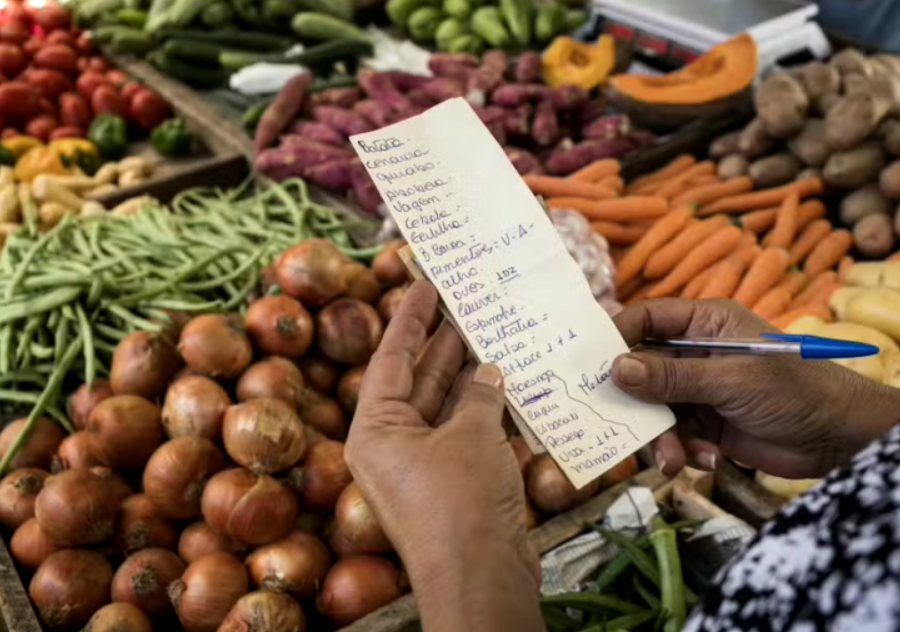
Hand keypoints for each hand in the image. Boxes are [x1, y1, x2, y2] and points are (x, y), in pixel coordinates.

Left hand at [346, 281, 543, 631]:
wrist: (482, 577)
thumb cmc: (461, 501)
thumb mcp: (470, 435)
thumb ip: (480, 395)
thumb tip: (488, 371)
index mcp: (377, 430)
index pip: (390, 359)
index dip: (409, 317)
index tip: (424, 281)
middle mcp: (395, 445)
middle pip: (420, 381)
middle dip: (446, 344)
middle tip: (469, 303)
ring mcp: (427, 467)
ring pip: (450, 408)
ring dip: (474, 378)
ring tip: (498, 334)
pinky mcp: (458, 485)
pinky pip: (472, 436)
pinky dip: (492, 413)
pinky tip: (517, 384)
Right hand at [611, 298, 899, 478]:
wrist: (840, 439)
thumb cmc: (794, 391)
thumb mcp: (730, 380)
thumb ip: (672, 377)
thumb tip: (616, 369)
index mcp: (705, 323)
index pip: (648, 318)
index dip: (618, 335)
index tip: (590, 362)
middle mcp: (696, 352)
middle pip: (643, 367)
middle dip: (634, 399)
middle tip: (612, 420)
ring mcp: (700, 389)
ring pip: (655, 408)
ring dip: (661, 436)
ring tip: (673, 459)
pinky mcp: (706, 424)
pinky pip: (675, 435)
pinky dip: (684, 450)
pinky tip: (706, 461)